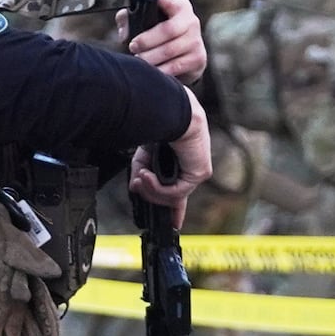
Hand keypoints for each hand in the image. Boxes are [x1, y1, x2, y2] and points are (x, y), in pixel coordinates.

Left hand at [126, 0, 207, 85]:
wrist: (182, 56)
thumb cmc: (159, 34)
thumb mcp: (144, 21)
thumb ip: (129, 20)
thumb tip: (124, 35)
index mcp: (179, 6)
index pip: (170, 1)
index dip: (161, 1)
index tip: (152, 2)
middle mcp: (191, 21)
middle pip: (168, 29)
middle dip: (147, 40)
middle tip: (133, 47)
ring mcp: (196, 40)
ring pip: (170, 50)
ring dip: (150, 57)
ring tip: (139, 60)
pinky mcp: (198, 59)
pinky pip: (175, 66)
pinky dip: (160, 70)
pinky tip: (151, 70)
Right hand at [128, 94, 211, 215]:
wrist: (171, 111)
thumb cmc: (158, 124)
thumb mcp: (144, 153)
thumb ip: (140, 172)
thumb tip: (135, 189)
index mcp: (179, 161)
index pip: (178, 188)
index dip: (175, 209)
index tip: (173, 224)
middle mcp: (190, 166)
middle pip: (175, 198)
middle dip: (156, 200)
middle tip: (139, 191)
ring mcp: (196, 170)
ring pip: (172, 196)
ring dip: (151, 191)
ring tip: (140, 178)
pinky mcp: (199, 172)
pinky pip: (176, 192)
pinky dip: (158, 188)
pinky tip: (147, 177)